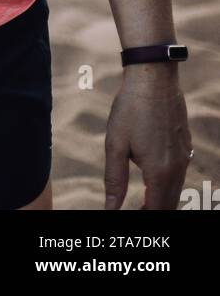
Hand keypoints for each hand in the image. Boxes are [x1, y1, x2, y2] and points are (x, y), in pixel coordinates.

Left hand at [104, 68, 191, 209]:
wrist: (154, 77)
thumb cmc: (131, 108)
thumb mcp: (115, 144)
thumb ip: (114, 180)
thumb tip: (110, 208)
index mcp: (159, 171)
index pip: (155, 210)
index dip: (142, 217)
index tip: (126, 217)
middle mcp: (177, 168)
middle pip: (168, 205)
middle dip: (152, 212)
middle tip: (133, 213)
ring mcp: (184, 156)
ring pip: (176, 191)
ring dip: (161, 201)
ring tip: (142, 204)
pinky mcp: (185, 145)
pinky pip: (179, 175)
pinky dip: (168, 185)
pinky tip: (154, 180)